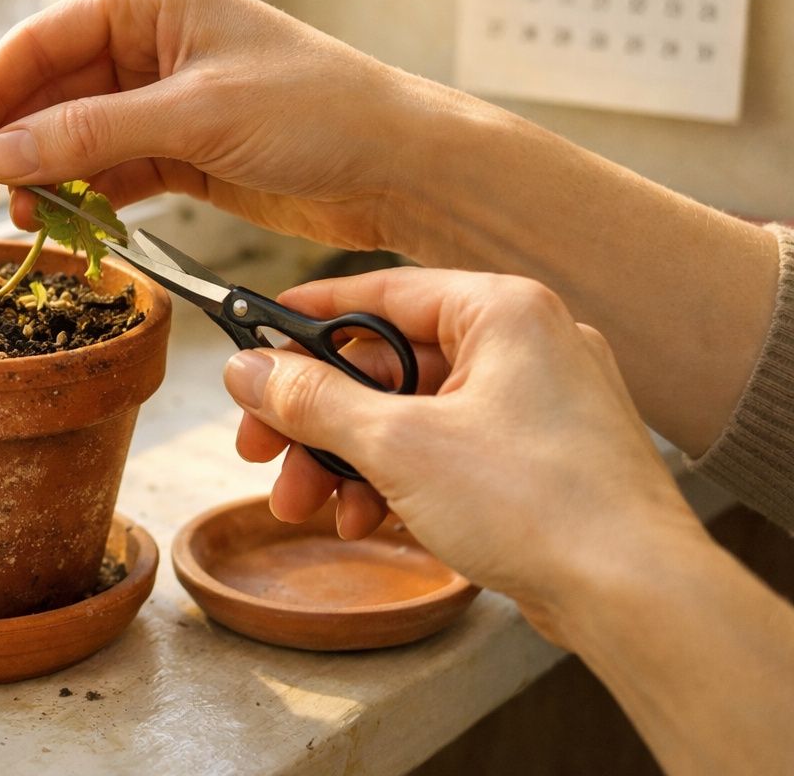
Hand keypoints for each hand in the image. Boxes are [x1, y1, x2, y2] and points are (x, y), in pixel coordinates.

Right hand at [0, 0, 463, 251]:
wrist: (396, 167)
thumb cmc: (315, 111)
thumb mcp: (195, 115)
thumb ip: (92, 134)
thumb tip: (0, 154)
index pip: (43, 41)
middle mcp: (150, 40)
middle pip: (50, 91)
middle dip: (8, 140)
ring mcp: (162, 97)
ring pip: (75, 136)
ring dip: (41, 176)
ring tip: (10, 220)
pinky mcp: (179, 149)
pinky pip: (109, 171)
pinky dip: (81, 199)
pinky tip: (55, 226)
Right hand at [221, 267, 701, 634]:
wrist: (636, 593)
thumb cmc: (537, 503)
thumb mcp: (397, 444)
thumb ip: (313, 400)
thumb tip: (248, 371)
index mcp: (502, 311)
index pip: (379, 291)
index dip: (307, 319)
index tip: (255, 343)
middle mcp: (526, 343)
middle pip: (388, 364)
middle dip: (318, 417)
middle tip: (262, 450)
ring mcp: (538, 402)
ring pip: (413, 413)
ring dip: (349, 458)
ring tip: (307, 504)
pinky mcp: (541, 457)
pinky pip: (449, 449)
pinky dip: (399, 479)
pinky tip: (366, 519)